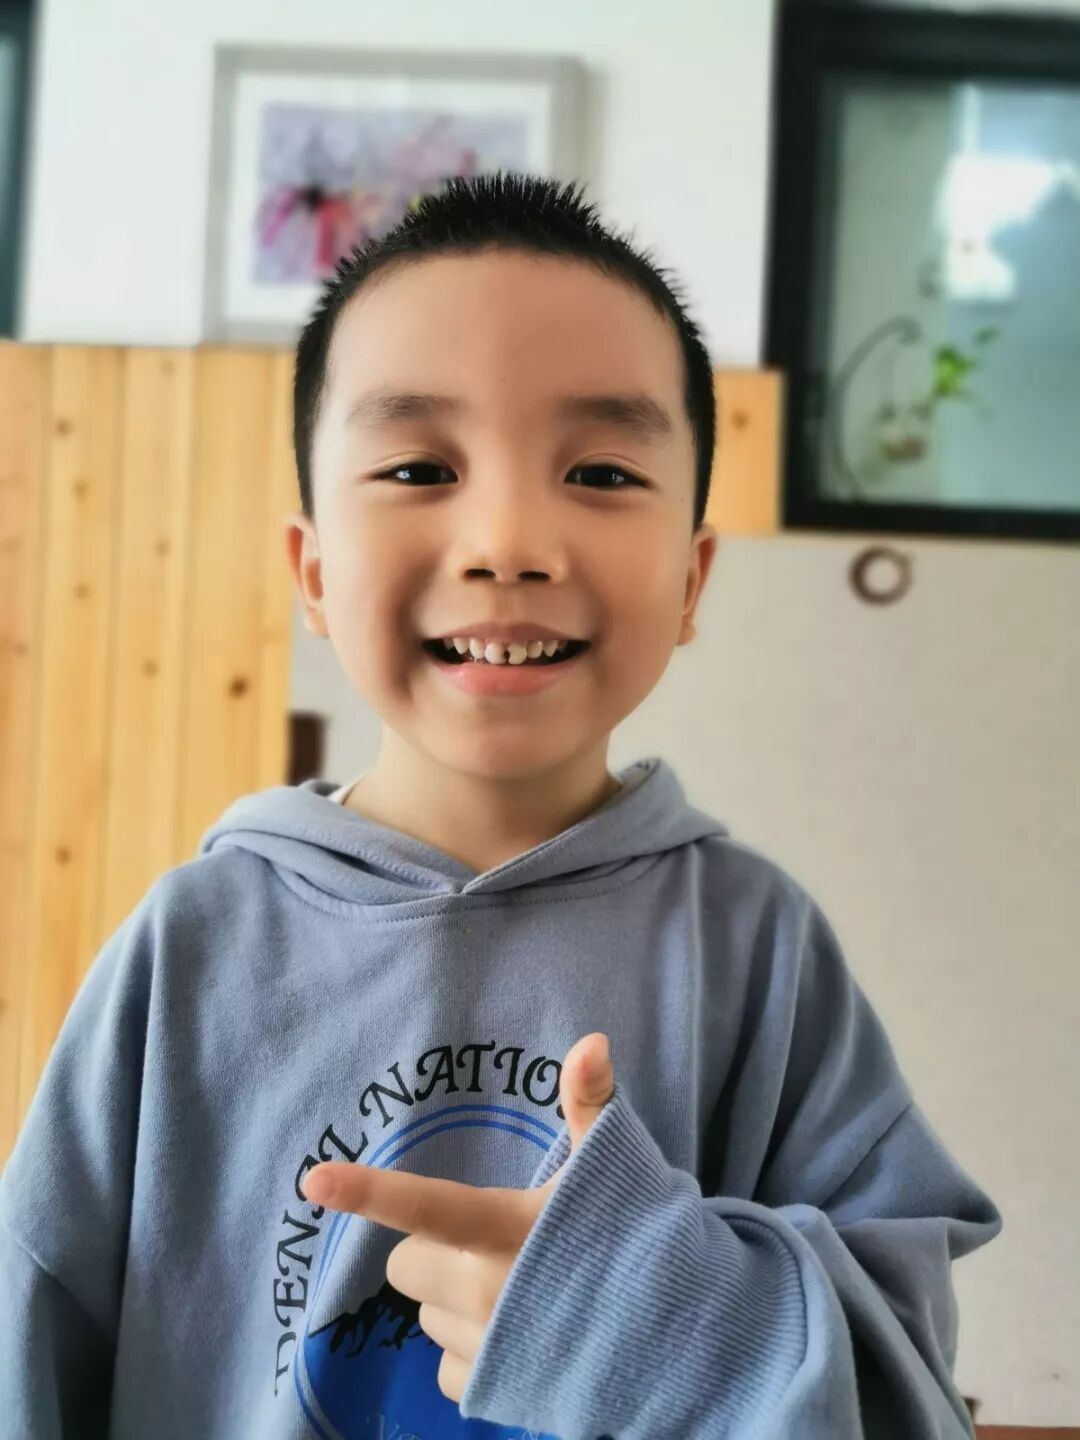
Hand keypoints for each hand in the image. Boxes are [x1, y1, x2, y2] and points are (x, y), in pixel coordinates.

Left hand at [301, 1032, 614, 1402]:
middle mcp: (486, 1290)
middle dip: (433, 1252)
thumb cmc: (638, 1238)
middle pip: (406, 1264)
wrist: (682, 1336)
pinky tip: (514, 1334)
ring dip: (452, 1301)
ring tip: (515, 1290)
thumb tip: (591, 1039)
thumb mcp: (611, 1167)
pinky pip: (444, 1365)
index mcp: (506, 1227)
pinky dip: (469, 1350)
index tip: (315, 1180)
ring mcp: (486, 1346)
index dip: (368, 1192)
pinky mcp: (490, 1389)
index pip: (426, 1205)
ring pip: (424, 1315)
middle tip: (487, 1243)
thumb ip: (588, 1104)